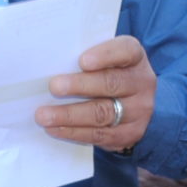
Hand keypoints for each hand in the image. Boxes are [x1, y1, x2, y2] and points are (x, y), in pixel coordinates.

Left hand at [40, 36, 154, 151]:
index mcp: (135, 57)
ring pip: (102, 113)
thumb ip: (86, 58)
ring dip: (69, 115)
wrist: (134, 105)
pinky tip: (55, 129)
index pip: (126, 51)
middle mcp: (141, 82)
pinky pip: (99, 134)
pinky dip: (74, 132)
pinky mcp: (129, 133)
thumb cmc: (109, 73)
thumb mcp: (106, 60)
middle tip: (54, 87)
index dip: (105, 55)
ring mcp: (138, 110)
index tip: (82, 61)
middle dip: (79, 86)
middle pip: (111, 83)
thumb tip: (50, 64)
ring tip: (44, 115)